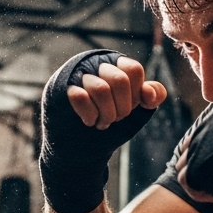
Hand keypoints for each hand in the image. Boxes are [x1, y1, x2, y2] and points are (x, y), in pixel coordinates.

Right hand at [39, 49, 166, 212]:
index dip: (135, 94)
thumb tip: (149, 92)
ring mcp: (77, 76)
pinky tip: (88, 121)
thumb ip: (152, 96)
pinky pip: (80, 97)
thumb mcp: (137, 109)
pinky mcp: (61, 90)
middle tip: (115, 120)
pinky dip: (90, 116)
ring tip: (102, 123)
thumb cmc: (110, 122)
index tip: (129, 108)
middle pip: (119, 80)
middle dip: (122, 108)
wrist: (82, 147)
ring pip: (100, 89)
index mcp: (116, 65)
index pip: (133, 69)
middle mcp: (96, 64)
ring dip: (106, 115)